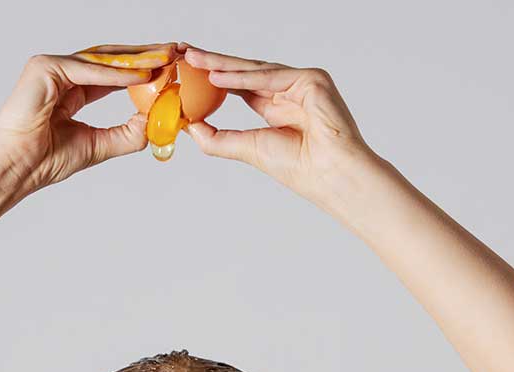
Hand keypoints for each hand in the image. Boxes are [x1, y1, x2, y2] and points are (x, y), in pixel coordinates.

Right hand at [0, 43, 178, 196]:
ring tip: (164, 60)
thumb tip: (155, 123)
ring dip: (136, 60)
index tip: (168, 70)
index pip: (113, 76)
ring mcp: (52, 68)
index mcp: (72, 92)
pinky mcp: (45, 68)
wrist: (20, 167)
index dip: (141, 71)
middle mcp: (62, 75)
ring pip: (102, 60)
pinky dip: (116, 74)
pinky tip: (141, 75)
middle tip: (173, 53)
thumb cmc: (47, 161)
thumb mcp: (99, 145)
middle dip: (144, 56)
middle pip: (110, 60)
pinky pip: (88, 69)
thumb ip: (127, 134)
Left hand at [176, 42, 381, 214]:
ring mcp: (301, 83)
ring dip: (222, 65)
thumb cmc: (299, 168)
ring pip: (255, 69)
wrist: (329, 175)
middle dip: (213, 63)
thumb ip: (218, 139)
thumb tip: (190, 128)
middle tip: (185, 55)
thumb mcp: (248, 149)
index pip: (241, 86)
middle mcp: (289, 92)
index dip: (214, 78)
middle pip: (244, 72)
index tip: (189, 72)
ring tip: (194, 60)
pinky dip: (243, 76)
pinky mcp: (312, 80)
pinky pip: (271, 76)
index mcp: (277, 108)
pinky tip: (217, 76)